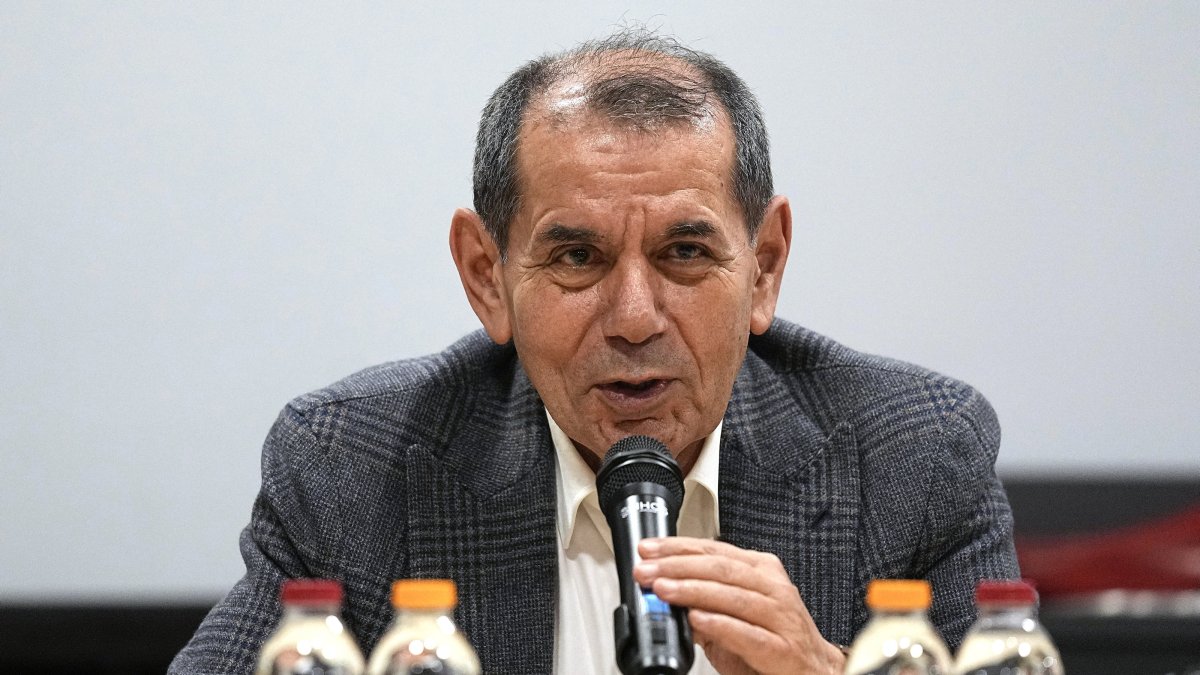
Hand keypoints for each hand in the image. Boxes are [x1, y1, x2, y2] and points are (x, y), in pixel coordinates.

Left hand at [634, 537, 844, 674]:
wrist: (815, 672)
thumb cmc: (775, 641)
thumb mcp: (736, 614)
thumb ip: (703, 603)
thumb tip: (663, 593)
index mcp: (761, 571)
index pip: (714, 550)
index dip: (678, 547)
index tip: (649, 549)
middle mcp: (772, 588)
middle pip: (720, 568)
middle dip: (677, 566)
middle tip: (646, 570)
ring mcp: (780, 617)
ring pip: (732, 595)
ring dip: (692, 590)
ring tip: (663, 589)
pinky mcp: (782, 649)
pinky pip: (747, 633)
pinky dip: (719, 624)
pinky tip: (696, 619)